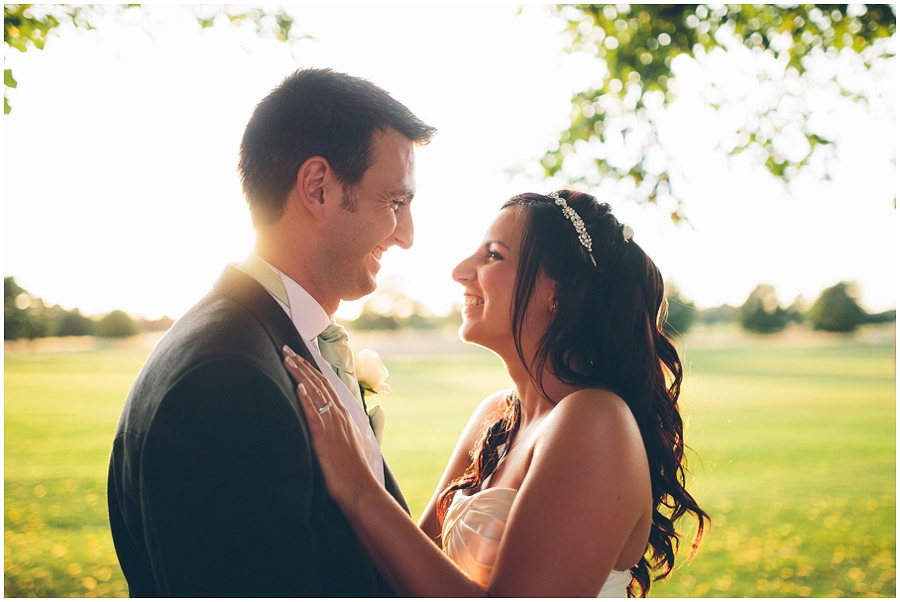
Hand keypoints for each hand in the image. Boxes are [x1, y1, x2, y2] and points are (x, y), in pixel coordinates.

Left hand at [282, 345, 377, 506]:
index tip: (297, 356)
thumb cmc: (350, 469)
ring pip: (314, 392)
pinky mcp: (324, 436)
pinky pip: (314, 413)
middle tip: (285, 349)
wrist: (358, 487)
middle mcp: (338, 414)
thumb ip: (337, 428)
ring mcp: (332, 424)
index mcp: (343, 414)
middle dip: (301, 364)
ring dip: (299, 373)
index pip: (325, 384)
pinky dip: (306, 398)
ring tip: (286, 358)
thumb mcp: (346, 442)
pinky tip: (298, 386)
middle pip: (318, 382)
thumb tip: (329, 422)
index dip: (310, 369)